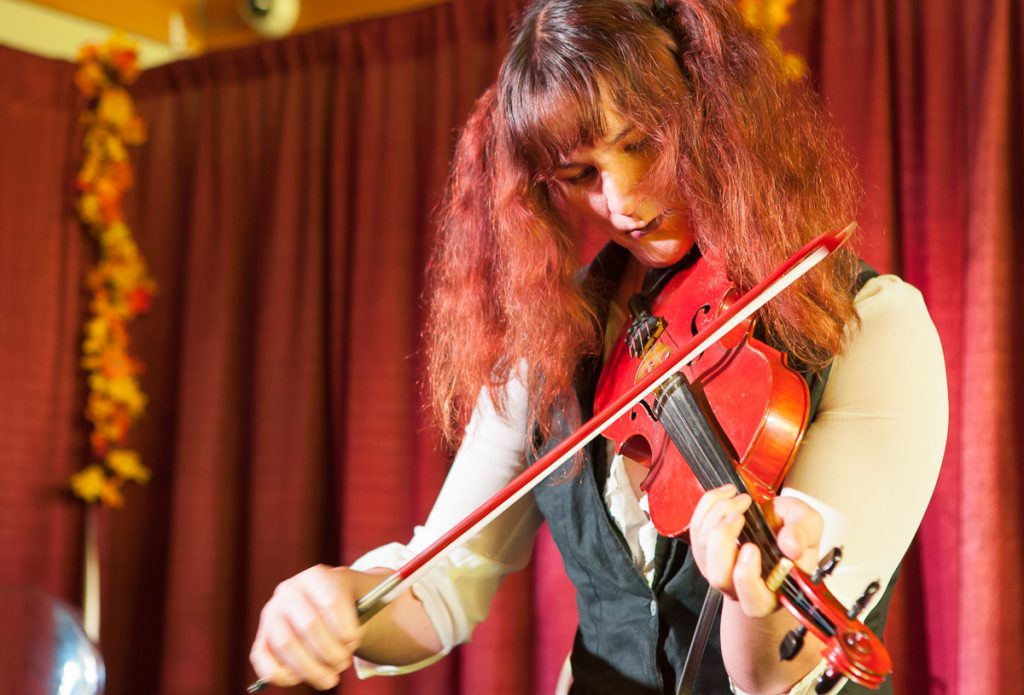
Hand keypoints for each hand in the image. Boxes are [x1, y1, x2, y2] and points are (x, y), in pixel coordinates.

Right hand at [249, 565, 365, 690]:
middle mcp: (289, 591)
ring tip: (330, 679)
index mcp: (317, 576)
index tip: (355, 642)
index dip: (345, 626)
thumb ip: (367, 611)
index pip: (332, 600)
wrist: (325, 606)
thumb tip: (352, 640)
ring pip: (286, 644)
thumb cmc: (348, 605)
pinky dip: (279, 674)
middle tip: (344, 664)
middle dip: (330, 652)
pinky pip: (261, 658)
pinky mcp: (262, 636)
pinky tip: (298, 679)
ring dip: (310, 668)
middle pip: (309, 624)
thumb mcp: (363, 598)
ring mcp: (272, 614)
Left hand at [689, 485, 822, 616]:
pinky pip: (696, 530)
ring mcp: (718, 568)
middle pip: (719, 576)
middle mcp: (740, 586)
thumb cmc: (791, 533)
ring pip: (703, 551)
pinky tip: (727, 494)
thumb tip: (791, 546)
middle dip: (724, 539)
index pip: (754, 601)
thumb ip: (805, 534)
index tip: (752, 548)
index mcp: (771, 592)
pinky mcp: (704, 549)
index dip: (747, 577)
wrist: (775, 523)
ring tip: (739, 499)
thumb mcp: (810, 526)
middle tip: (741, 514)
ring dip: (716, 517)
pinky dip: (708, 506)